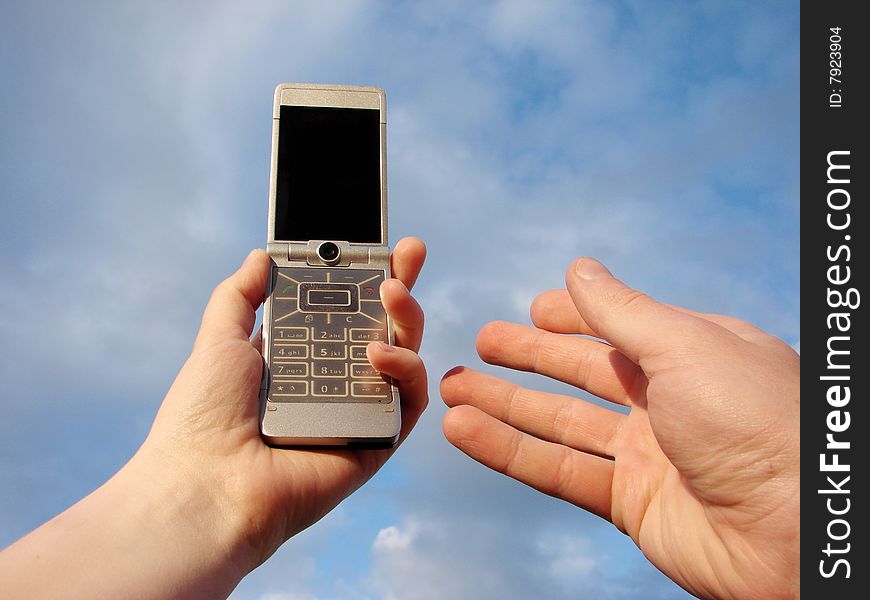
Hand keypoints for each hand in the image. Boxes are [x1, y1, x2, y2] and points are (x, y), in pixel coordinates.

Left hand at [142, 237, 427, 567]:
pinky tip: (377, 354)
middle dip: (402, 287)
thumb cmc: (204, 417)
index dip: (366, 277)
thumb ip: (241, 294)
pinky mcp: (378, 439)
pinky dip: (404, 369)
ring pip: (404, 356)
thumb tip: (261, 256)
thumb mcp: (219, 339)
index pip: (344, 309)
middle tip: (409, 254)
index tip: (383, 248)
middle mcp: (334, 380)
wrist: (208, 483)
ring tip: (393, 292)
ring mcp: (359, 409)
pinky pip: (408, 399)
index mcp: (301, 357)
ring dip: (406, 318)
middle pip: (382, 327)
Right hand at [441, 258, 798, 599]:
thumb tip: (579, 269)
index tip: (533, 308)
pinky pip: (557, 470)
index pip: (622, 327)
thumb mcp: (686, 346)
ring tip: (450, 388)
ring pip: (560, 424)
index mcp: (695, 354)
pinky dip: (507, 451)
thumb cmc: (759, 423)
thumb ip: (623, 311)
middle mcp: (671, 402)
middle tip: (481, 342)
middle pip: (583, 374)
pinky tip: (464, 430)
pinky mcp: (632, 504)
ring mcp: (650, 455)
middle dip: (529, 357)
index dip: (575, 317)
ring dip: (504, 405)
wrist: (798, 536)